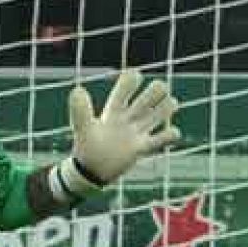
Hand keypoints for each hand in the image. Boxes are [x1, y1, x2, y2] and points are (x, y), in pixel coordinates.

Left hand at [66, 69, 181, 186]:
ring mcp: (137, 131)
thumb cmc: (86, 147)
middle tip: (158, 89)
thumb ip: (80, 110)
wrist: (91, 170)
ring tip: (170, 104)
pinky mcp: (143, 147)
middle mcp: (127, 117)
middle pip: (147, 97)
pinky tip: (170, 133)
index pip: (124, 89)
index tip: (136, 76)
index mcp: (113, 110)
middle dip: (156, 90)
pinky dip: (170, 134)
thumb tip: (77, 89)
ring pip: (158, 113)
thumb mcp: (82, 127)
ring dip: (167, 107)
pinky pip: (162, 138)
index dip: (131, 80)